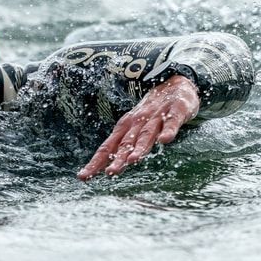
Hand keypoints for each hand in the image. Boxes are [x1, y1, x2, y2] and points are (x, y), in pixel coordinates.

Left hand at [77, 74, 199, 179]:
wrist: (174, 83)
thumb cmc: (151, 112)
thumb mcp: (135, 128)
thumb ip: (124, 147)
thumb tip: (106, 168)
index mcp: (126, 127)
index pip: (108, 147)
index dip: (96, 162)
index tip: (84, 177)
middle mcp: (138, 121)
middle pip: (126, 143)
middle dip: (118, 158)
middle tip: (110, 173)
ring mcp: (157, 116)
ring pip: (146, 133)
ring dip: (140, 146)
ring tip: (133, 160)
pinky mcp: (176, 110)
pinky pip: (171, 122)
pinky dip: (167, 131)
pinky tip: (164, 140)